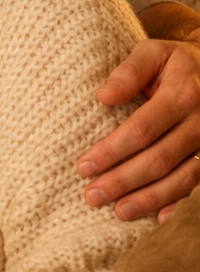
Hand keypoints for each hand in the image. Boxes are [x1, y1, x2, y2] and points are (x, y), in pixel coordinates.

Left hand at [78, 36, 199, 222]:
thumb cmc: (174, 62)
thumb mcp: (154, 52)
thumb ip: (129, 71)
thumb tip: (103, 97)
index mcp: (183, 94)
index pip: (142, 129)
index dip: (112, 151)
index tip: (83, 167)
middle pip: (159, 159)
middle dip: (123, 180)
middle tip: (91, 196)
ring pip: (181, 178)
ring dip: (148, 199)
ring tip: (118, 212)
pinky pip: (199, 185)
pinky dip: (180, 204)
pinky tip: (160, 220)